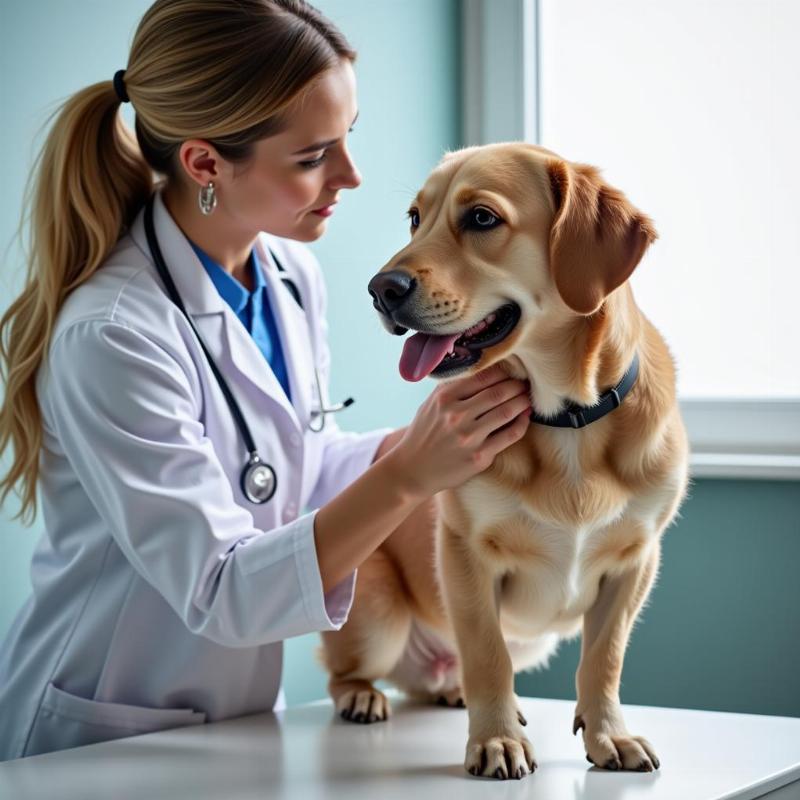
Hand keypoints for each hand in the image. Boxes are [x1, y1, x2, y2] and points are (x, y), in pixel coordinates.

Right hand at [388, 363, 531, 497]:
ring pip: (506, 412)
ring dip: (522, 402)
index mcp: (444, 398)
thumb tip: (481, 370)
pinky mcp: (479, 457)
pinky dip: (521, 423)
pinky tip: (525, 417)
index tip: (512, 370)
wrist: (412, 470)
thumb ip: (452, 388)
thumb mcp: (430, 405)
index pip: (482, 377)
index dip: (503, 372)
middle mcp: (457, 416)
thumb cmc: (423, 434)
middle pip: (498, 393)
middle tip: (525, 383)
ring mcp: (469, 437)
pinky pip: (509, 436)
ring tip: (527, 397)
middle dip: (516, 385)